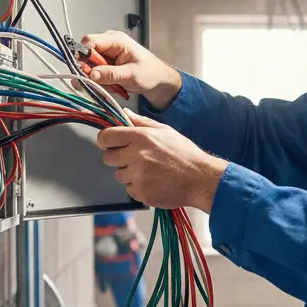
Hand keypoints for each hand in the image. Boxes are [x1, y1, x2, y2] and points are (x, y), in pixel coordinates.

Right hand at [80, 31, 182, 110]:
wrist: (158, 80)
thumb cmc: (150, 73)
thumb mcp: (131, 75)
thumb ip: (110, 74)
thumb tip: (91, 74)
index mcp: (116, 40)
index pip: (89, 41)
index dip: (83, 55)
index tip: (85, 71)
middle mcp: (108, 44)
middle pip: (85, 53)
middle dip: (89, 70)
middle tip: (98, 83)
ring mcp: (106, 54)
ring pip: (88, 66)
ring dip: (95, 78)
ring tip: (111, 85)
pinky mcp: (105, 64)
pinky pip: (94, 72)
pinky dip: (100, 81)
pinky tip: (112, 85)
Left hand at [97, 111, 227, 211]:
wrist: (200, 179)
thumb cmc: (185, 154)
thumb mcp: (165, 130)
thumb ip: (142, 122)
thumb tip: (124, 113)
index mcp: (140, 137)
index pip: (106, 137)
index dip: (106, 140)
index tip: (110, 143)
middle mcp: (136, 155)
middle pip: (108, 158)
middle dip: (117, 158)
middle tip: (134, 159)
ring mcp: (137, 176)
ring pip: (119, 175)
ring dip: (129, 174)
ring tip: (149, 171)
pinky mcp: (140, 192)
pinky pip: (129, 189)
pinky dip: (138, 187)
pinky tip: (153, 182)